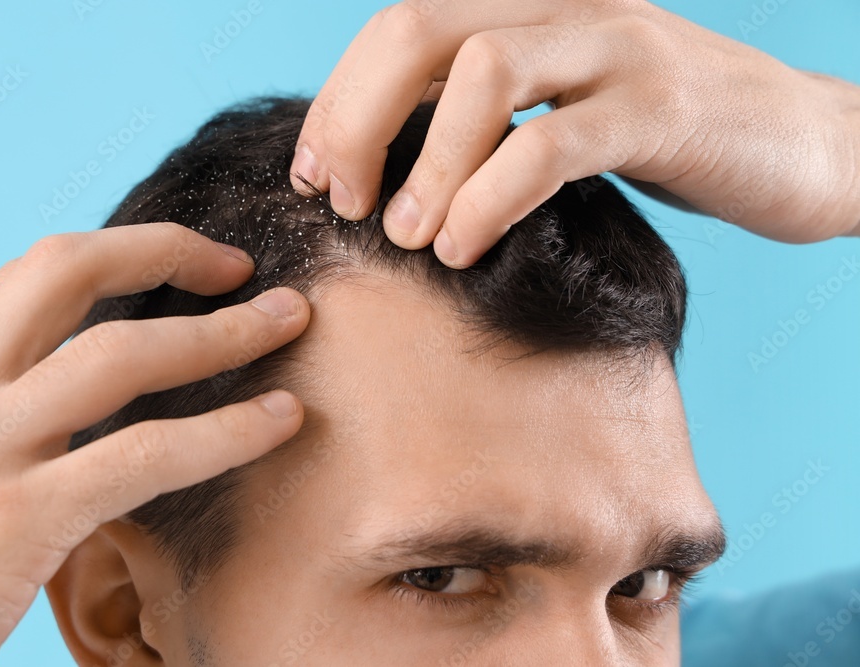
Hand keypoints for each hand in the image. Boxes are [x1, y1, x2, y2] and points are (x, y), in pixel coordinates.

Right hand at [0, 223, 309, 665]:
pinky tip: (281, 419)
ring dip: (222, 331)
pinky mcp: (15, 521)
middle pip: (65, 270)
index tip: (183, 260)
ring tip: (292, 320)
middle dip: (165, 250)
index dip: (119, 252)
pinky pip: (144, 456)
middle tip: (243, 266)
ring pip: (120, 356)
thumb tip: (56, 394)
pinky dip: (226, 430)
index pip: (29, 277)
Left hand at [292, 0, 859, 267]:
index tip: (313, 175)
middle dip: (355, 121)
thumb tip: (387, 166)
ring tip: (403, 236)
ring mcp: (618, 49)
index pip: (400, 28)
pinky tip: (462, 248)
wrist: (811, 145)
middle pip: (418, 30)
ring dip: (424, 165)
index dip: (338, 100)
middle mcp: (566, 9)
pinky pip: (550, 142)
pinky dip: (488, 198)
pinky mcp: (661, 109)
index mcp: (530, 10)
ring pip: (481, 73)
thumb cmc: (670, 143)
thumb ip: (488, 120)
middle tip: (340, 202)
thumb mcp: (563, 115)